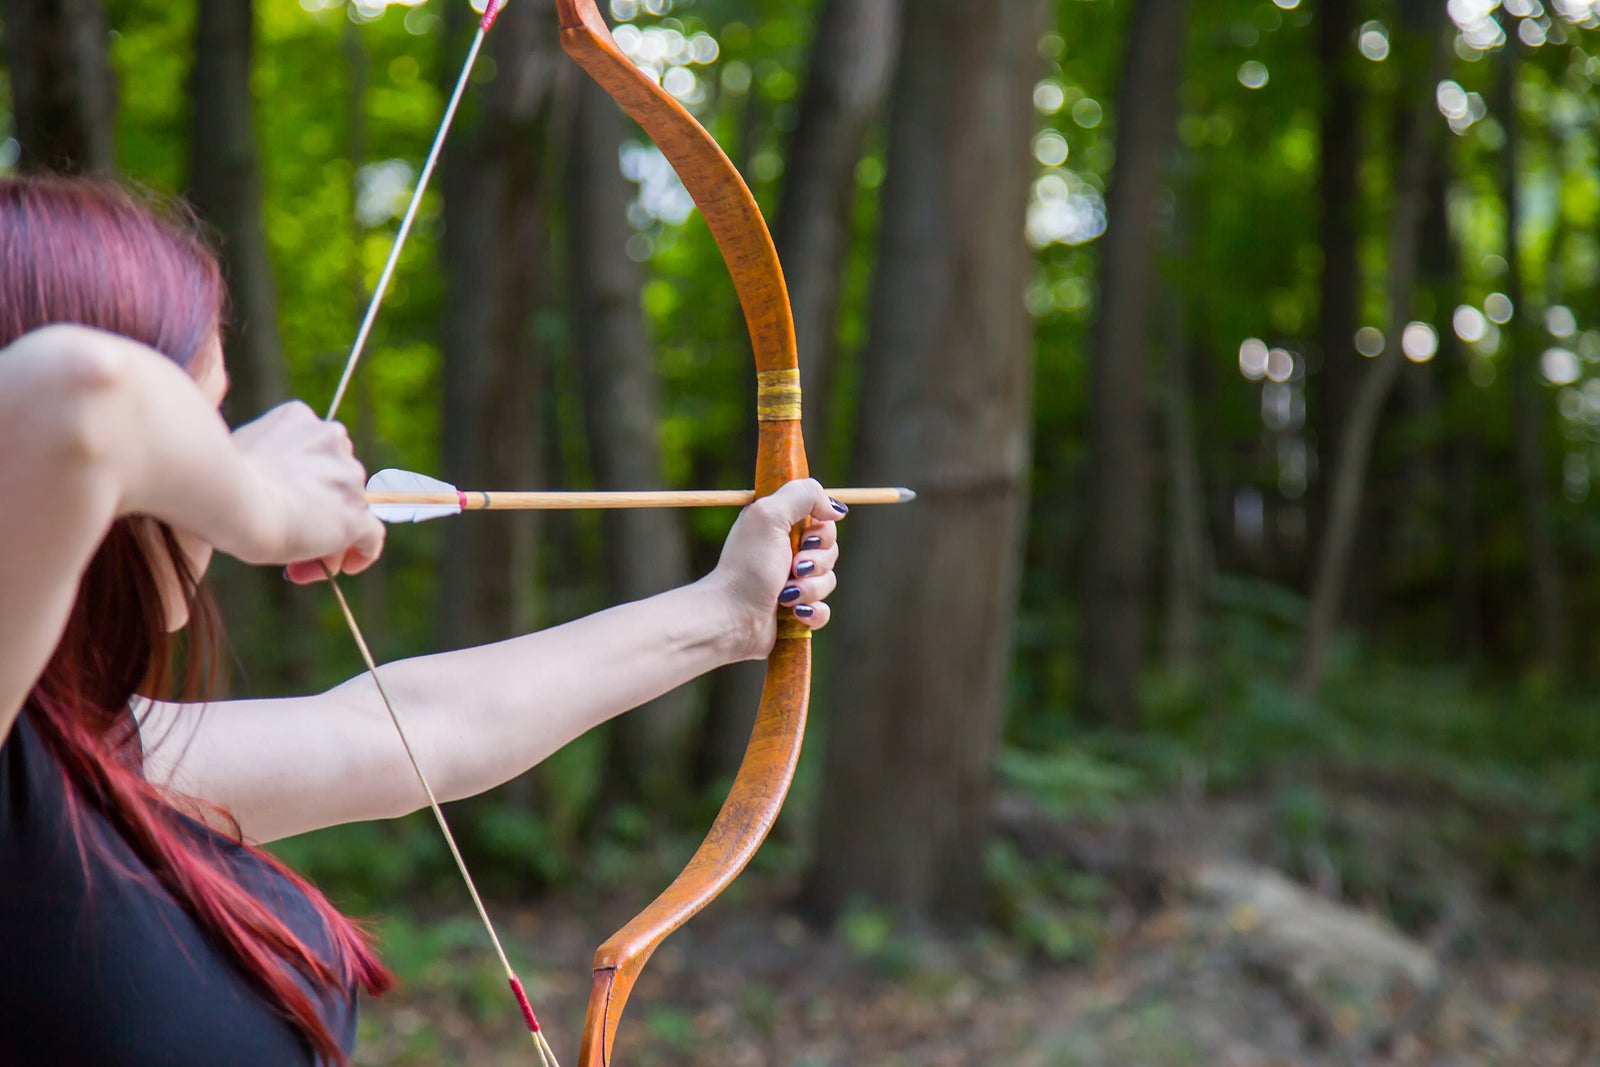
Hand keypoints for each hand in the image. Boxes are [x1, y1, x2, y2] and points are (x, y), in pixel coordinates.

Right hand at [229, 401, 384, 579]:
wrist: (230, 499)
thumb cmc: (218, 481)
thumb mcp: (241, 456)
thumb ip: (267, 461)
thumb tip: (273, 488)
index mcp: (301, 419)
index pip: (316, 455)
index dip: (303, 487)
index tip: (282, 508)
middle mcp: (333, 439)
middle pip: (336, 484)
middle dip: (316, 516)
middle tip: (291, 547)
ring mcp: (348, 477)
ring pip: (351, 512)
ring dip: (328, 541)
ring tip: (299, 567)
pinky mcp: (355, 513)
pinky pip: (373, 536)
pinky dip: (362, 554)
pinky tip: (345, 568)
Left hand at [710, 478, 845, 659]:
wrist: (732, 616)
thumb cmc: (748, 565)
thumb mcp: (770, 515)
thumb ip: (804, 495)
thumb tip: (836, 509)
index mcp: (779, 525)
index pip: (822, 519)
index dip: (821, 531)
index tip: (804, 539)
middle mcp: (786, 550)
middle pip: (830, 549)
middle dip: (816, 562)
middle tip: (793, 567)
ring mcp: (792, 581)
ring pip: (828, 580)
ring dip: (810, 588)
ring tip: (785, 595)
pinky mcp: (796, 610)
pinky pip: (823, 609)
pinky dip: (813, 612)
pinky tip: (795, 613)